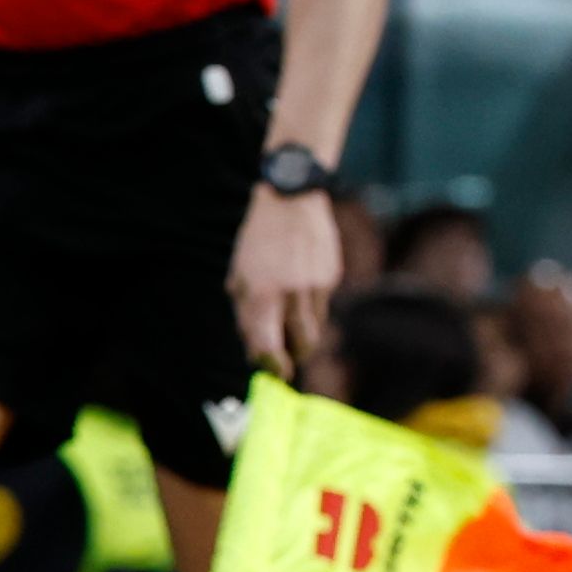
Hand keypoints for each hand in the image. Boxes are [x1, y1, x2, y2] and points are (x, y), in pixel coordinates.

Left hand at [230, 183, 341, 380]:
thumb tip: (256, 353)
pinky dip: (311, 307)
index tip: (274, 371)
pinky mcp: (332, 278)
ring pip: (315, 329)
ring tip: (289, 314)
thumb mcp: (239, 277)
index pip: (270, 349)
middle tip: (284, 355)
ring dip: (303, 332)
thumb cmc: (257, 241)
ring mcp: (317, 287)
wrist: (291, 199)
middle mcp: (293, 295)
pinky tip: (300, 285)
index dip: (272, 368)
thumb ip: (247, 317)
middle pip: (302, 347)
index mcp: (263, 295)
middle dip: (294, 356)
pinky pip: (323, 306)